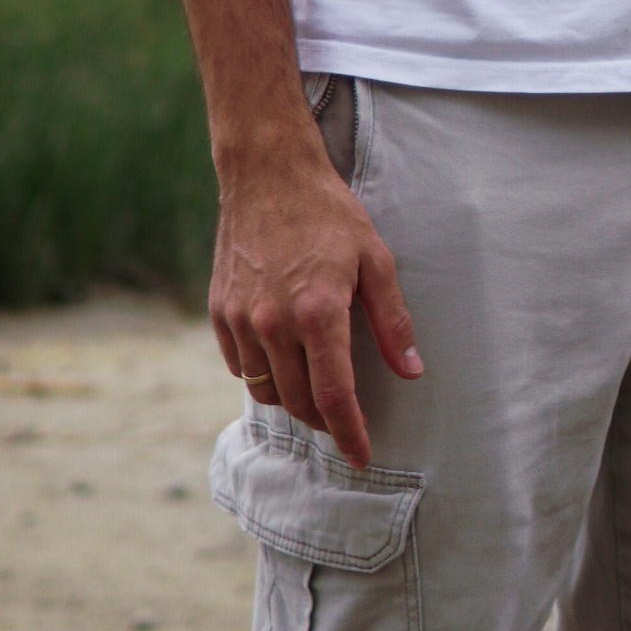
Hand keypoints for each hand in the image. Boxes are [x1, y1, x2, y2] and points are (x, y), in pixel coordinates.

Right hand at [211, 135, 422, 468]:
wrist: (268, 174)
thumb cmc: (329, 213)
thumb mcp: (375, 259)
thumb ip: (392, 320)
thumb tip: (410, 371)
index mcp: (319, 313)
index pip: (335, 396)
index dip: (350, 433)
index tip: (362, 456)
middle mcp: (275, 323)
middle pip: (300, 402)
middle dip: (326, 421)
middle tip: (346, 420)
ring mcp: (243, 319)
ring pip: (267, 390)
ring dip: (294, 401)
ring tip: (316, 391)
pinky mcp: (220, 311)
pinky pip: (240, 367)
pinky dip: (262, 375)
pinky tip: (283, 362)